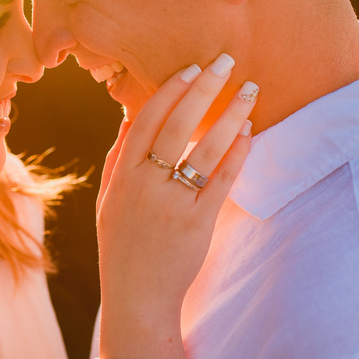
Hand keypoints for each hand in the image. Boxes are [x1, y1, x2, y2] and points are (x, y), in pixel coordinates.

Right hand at [96, 56, 256, 358]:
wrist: (138, 296)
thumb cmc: (122, 246)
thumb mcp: (109, 200)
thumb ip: (118, 157)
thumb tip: (130, 116)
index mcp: (122, 175)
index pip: (146, 120)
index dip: (169, 90)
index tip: (191, 68)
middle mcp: (145, 185)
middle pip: (176, 124)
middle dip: (203, 88)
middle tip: (224, 61)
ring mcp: (172, 203)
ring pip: (205, 148)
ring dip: (229, 114)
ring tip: (250, 91)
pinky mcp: (198, 222)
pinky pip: (221, 180)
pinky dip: (236, 153)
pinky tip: (248, 132)